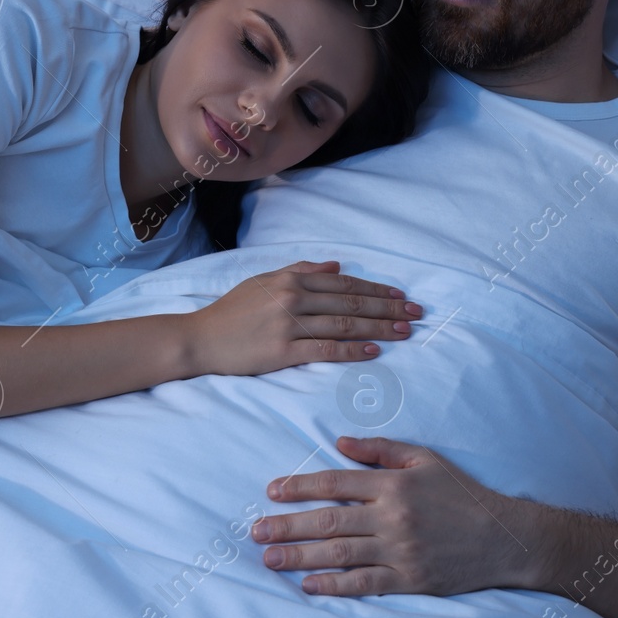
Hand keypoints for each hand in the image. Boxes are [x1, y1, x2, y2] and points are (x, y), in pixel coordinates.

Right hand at [186, 261, 420, 376]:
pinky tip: (374, 350)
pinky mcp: (283, 351)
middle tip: (416, 314)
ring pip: (345, 323)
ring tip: (405, 331)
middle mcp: (293, 297)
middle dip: (388, 308)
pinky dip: (353, 349)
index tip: (401, 296)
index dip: (376, 289)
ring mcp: (289, 324)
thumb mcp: (263, 280)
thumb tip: (336, 266)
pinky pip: (326, 348)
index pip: (344, 283)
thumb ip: (300, 269)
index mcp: (291, 278)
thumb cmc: (232, 311)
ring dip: (380, 327)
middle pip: (352, 301)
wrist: (201, 338)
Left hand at [251, 435, 536, 596]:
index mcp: (393, 484)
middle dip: (287, 525)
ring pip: (339, 554)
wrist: (504, 538)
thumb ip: (381, 449)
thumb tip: (339, 442)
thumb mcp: (425, 459)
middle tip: (255, 531)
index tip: (272, 491)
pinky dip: (334, 585)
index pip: (335, 482)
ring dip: (300, 556)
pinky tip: (308, 585)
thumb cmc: (462, 494)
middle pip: (329, 521)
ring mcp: (400, 551)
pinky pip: (364, 584)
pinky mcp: (409, 580)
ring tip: (269, 559)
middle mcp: (393, 517)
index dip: (300, 487)